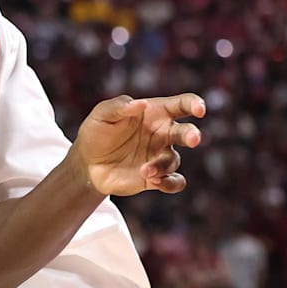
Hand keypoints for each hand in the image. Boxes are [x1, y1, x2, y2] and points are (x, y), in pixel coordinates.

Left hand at [75, 93, 204, 196]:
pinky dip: (170, 183)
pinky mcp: (156, 177)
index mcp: (154, 113)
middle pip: (187, 132)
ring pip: (174, 160)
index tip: (199, 109)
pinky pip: (175, 182)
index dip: (194, 104)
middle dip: (192, 135)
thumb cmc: (96, 132)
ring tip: (145, 170)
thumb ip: (119, 106)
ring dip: (162, 165)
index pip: (180, 105)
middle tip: (193, 139)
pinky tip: (154, 181)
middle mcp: (162, 134)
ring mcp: (160, 156)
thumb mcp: (102, 114)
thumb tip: (141, 104)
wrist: (87, 163)